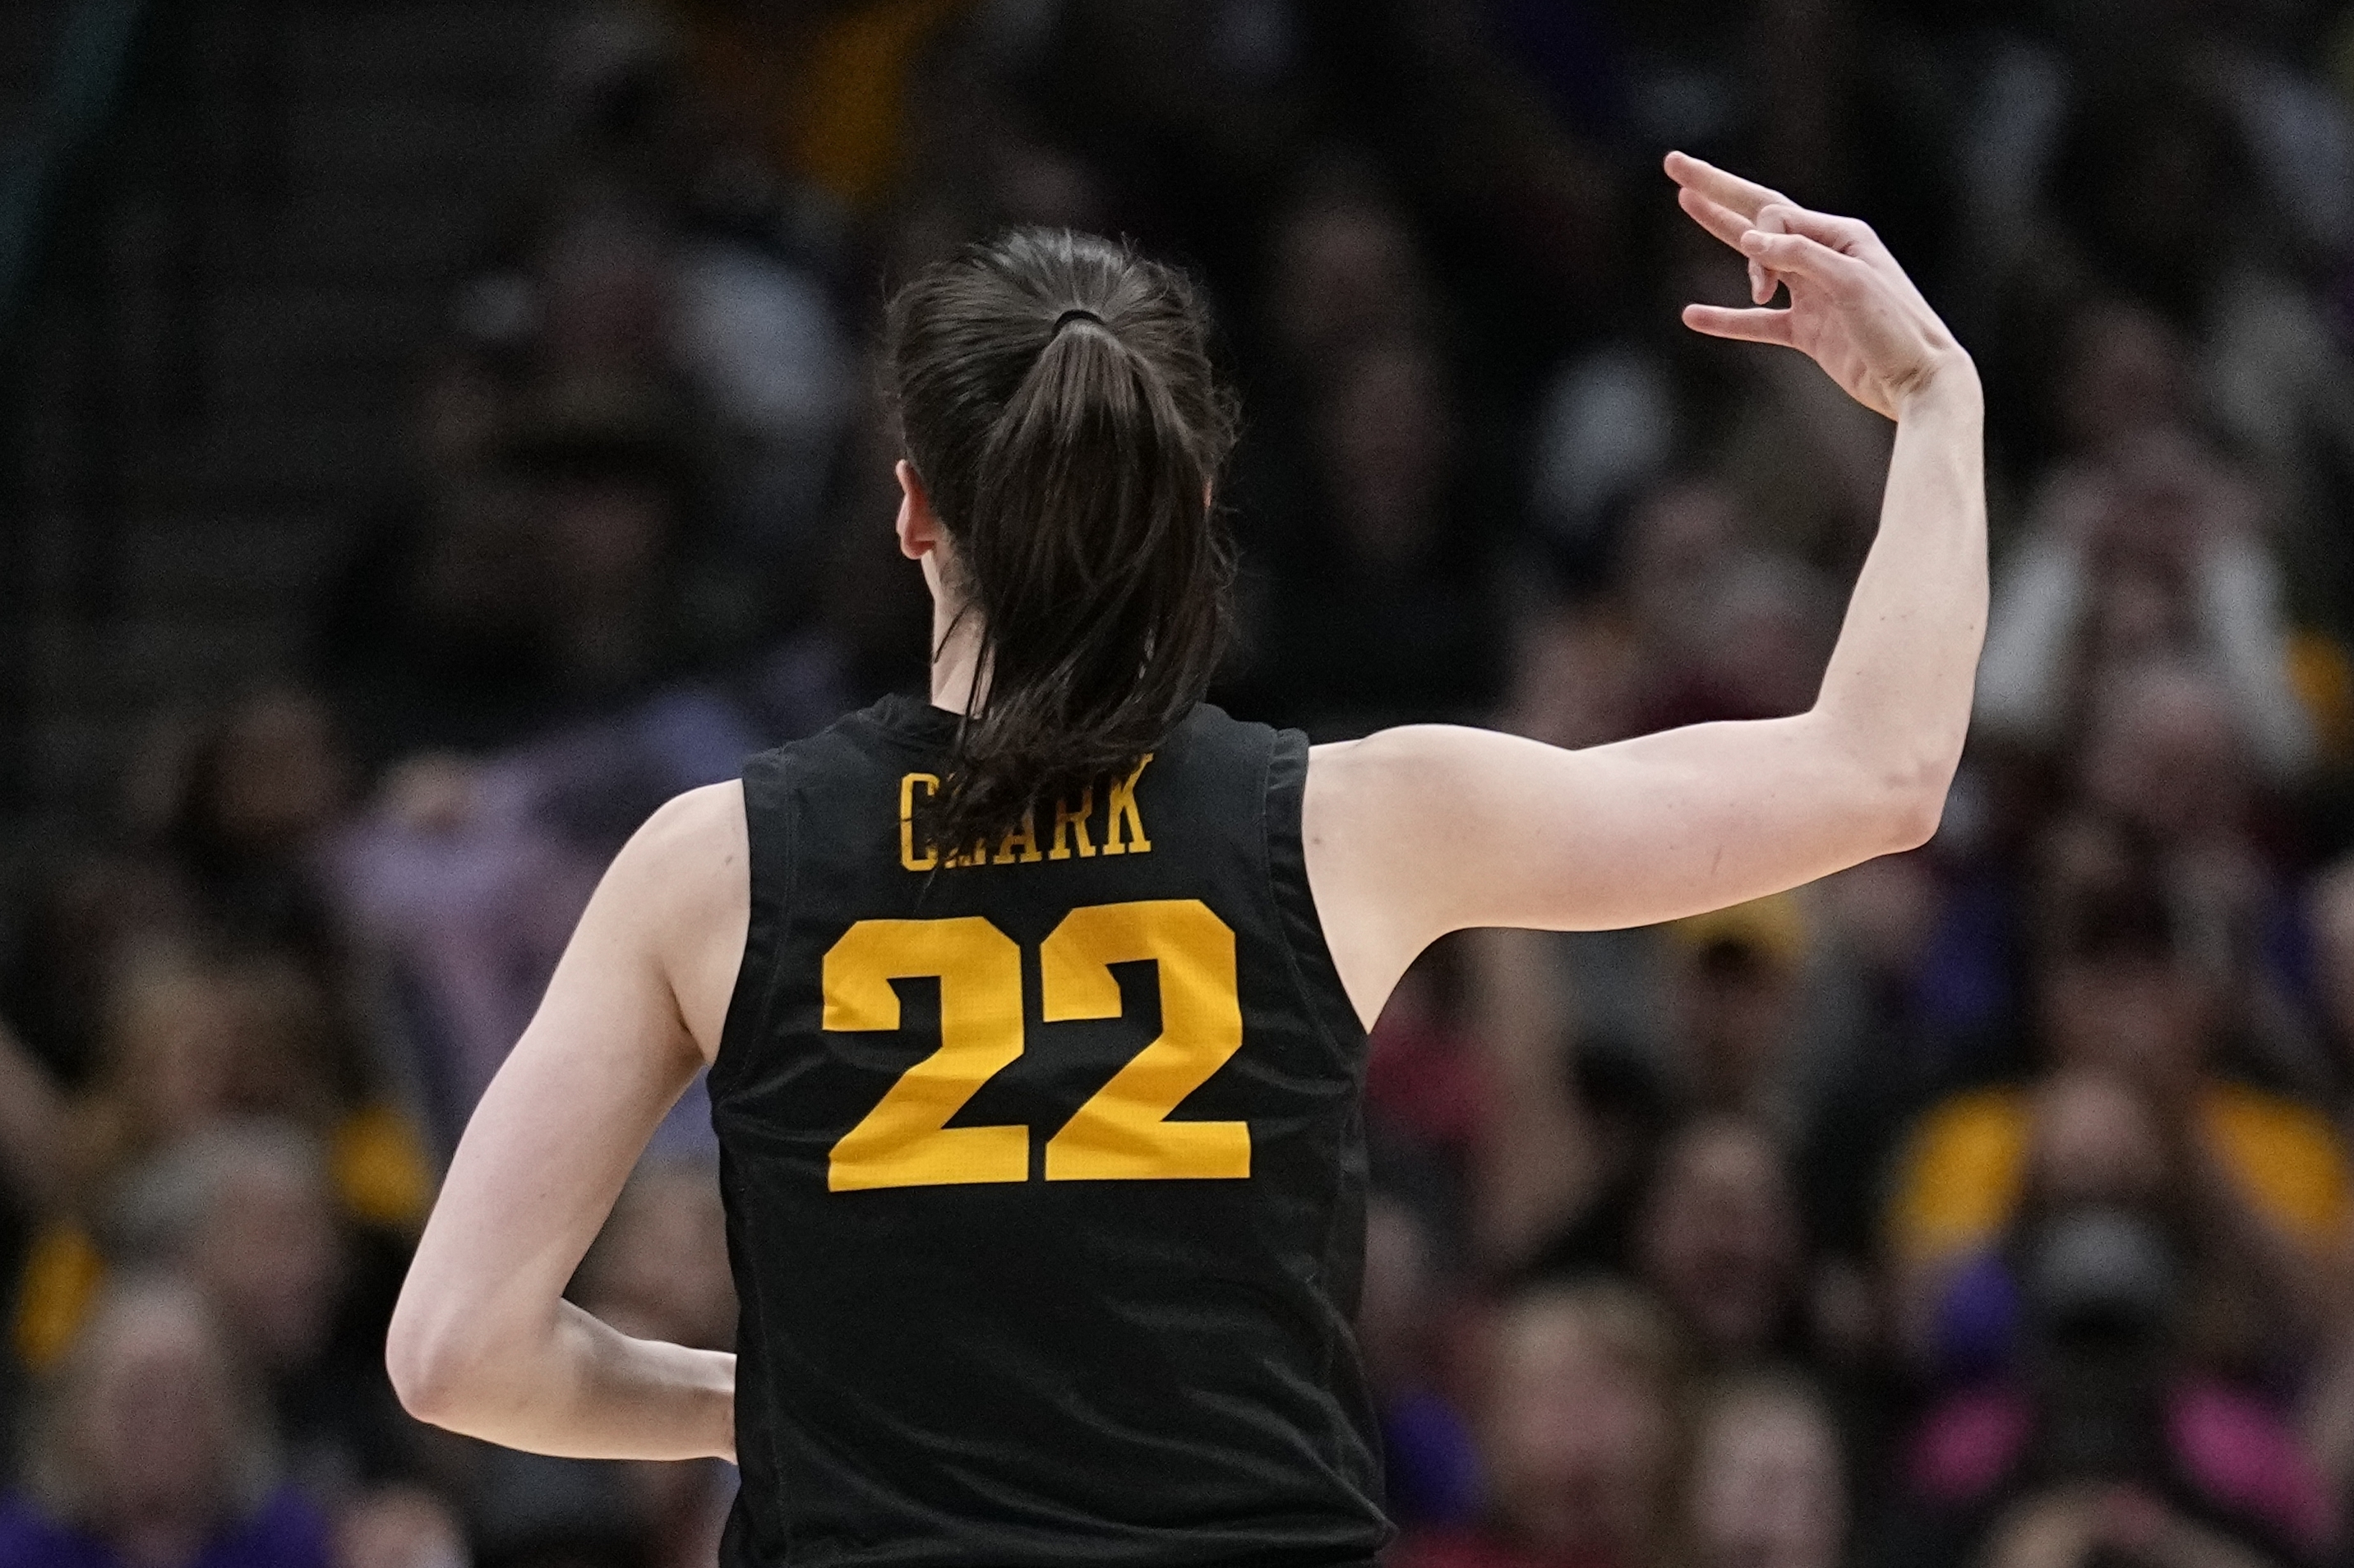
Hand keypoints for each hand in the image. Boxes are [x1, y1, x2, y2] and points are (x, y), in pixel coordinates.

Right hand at [1667, 151, 1970, 420]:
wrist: (1917, 383)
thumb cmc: (1895, 328)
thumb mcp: (1850, 283)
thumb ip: (1800, 256)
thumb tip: (1749, 238)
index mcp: (1841, 236)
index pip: (1777, 214)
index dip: (1756, 238)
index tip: (1763, 283)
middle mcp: (1824, 257)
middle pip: (1758, 217)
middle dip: (1717, 190)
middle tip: (1675, 165)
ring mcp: (1813, 295)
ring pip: (1755, 260)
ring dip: (1718, 233)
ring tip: (1686, 203)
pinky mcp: (1808, 332)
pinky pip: (1756, 323)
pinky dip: (1725, 320)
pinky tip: (1693, 316)